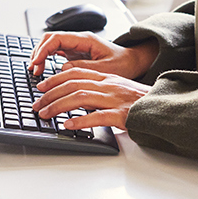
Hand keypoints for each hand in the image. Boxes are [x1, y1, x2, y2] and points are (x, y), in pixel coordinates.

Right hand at [28, 31, 157, 79]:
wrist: (132, 62)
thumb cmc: (122, 63)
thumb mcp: (105, 69)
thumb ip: (84, 68)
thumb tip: (63, 68)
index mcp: (86, 39)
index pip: (57, 38)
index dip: (43, 49)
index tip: (36, 63)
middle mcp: (79, 40)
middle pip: (51, 39)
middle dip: (38, 52)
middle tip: (33, 69)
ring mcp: (77, 46)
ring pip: (51, 45)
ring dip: (41, 56)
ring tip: (36, 71)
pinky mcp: (76, 53)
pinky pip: (56, 52)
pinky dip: (47, 59)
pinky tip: (43, 69)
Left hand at [32, 67, 149, 130]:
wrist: (161, 106)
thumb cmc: (138, 101)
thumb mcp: (116, 89)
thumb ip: (98, 89)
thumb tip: (74, 95)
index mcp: (107, 78)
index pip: (76, 73)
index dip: (56, 78)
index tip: (41, 87)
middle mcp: (108, 85)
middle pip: (74, 84)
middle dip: (51, 94)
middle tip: (36, 105)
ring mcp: (114, 99)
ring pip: (81, 97)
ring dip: (59, 106)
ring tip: (46, 114)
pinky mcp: (121, 115)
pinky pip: (97, 116)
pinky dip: (80, 120)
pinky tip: (68, 125)